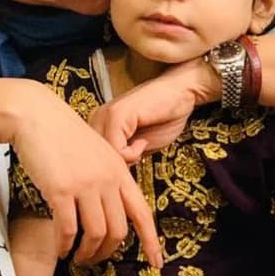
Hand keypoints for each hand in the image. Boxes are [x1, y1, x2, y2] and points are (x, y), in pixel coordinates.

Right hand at [10, 82, 162, 267]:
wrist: (37, 116)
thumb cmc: (63, 135)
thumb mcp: (98, 153)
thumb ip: (108, 178)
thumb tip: (109, 209)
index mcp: (120, 171)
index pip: (142, 213)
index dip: (151, 241)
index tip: (156, 263)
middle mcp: (107, 180)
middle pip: (118, 230)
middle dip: (107, 252)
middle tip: (94, 259)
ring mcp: (85, 185)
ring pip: (95, 233)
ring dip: (86, 253)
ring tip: (77, 258)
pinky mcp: (61, 190)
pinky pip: (68, 229)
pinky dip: (65, 245)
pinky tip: (61, 249)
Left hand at [88, 57, 219, 160]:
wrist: (182, 94)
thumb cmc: (163, 119)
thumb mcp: (137, 147)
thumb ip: (121, 159)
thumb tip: (111, 182)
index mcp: (97, 125)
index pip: (92, 160)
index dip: (115, 170)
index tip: (134, 161)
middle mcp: (96, 118)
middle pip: (95, 161)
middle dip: (119, 167)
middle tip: (138, 156)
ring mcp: (104, 115)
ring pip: (105, 157)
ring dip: (126, 160)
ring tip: (141, 147)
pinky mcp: (116, 114)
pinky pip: (116, 150)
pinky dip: (132, 154)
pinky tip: (143, 142)